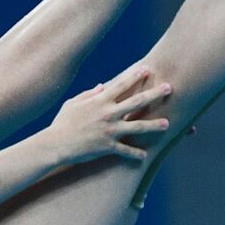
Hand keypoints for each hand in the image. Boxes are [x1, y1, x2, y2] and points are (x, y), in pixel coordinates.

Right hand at [46, 65, 172, 164]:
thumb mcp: (72, 103)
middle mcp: (108, 114)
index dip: (135, 75)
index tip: (147, 69)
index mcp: (99, 101)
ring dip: (154, 125)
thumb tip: (102, 86)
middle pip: (136, 101)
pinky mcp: (108, 147)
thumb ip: (88, 94)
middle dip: (154, 93)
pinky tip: (144, 155)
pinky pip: (125, 151)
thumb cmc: (61, 122)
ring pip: (137, 127)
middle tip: (169, 87)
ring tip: (167, 123)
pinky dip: (135, 154)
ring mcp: (109, 131)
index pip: (121, 85)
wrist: (55, 144)